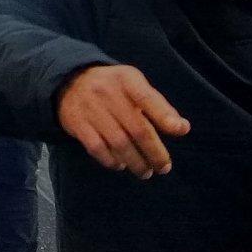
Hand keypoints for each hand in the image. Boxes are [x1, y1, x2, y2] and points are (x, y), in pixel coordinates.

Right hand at [56, 65, 190, 179]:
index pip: (147, 98)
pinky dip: (112, 161)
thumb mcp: (134, 85)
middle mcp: (107, 92)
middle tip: (163, 168)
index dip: (165, 115)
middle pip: (137, 128)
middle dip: (155, 153)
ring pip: (119, 143)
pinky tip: (120, 165)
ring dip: (136, 162)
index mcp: (126, 79)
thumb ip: (158, 105)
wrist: (69, 80)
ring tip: (145, 172)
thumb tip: (183, 128)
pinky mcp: (77, 123)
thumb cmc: (113, 87)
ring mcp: (90, 108)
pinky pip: (97, 149)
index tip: (180, 131)